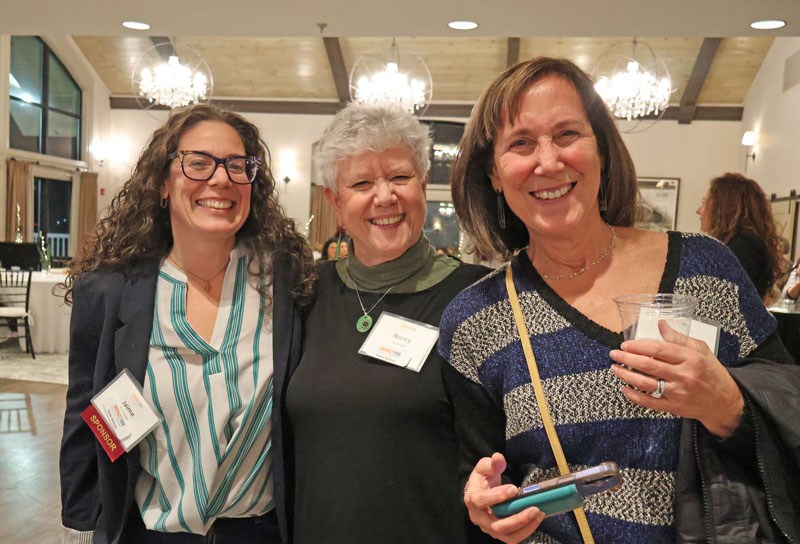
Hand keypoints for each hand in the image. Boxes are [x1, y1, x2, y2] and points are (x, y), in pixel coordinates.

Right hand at [464, 452, 544, 542]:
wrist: (479, 493)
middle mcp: (479, 518)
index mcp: (472, 499)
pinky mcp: (499, 533)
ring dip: (525, 527)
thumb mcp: (484, 467)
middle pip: (496, 526)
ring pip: (506, 535)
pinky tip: (536, 520)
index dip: (497, 496)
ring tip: (539, 514)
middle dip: (517, 519)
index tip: (514, 489)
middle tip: (534, 508)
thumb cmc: (482, 479)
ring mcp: (489, 528)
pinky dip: (526, 531)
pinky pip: (513, 538)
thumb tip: (499, 458)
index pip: (481, 501)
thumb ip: (492, 463)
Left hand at [609, 323, 743, 436]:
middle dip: (627, 359)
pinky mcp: (674, 407)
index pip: (659, 350)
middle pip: (649, 365)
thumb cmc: (712, 373)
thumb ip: (679, 338)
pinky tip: (624, 389)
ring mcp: (678, 393)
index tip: (625, 344)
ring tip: (615, 369)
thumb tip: (661, 325)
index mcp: (691, 358)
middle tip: (614, 354)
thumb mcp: (701, 350)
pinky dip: (634, 396)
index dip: (639, 346)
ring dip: (627, 376)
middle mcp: (684, 375)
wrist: (725, 402)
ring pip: (646, 384)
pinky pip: (649, 402)